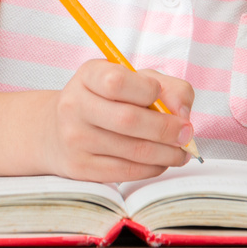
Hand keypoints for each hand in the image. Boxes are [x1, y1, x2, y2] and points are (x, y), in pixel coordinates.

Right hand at [39, 60, 195, 181]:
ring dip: (167, 153)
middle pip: (129, 120)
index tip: (161, 97)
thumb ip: (168, 87)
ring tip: (180, 151)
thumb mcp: (134, 81)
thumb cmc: (108, 100)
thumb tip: (183, 114)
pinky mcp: (80, 167)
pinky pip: (127, 171)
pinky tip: (161, 161)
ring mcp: (75, 138)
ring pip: (133, 150)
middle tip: (186, 133)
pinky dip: (153, 168)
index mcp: (88, 75)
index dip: (148, 90)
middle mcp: (75, 105)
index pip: (117, 81)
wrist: (59, 130)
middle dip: (167, 129)